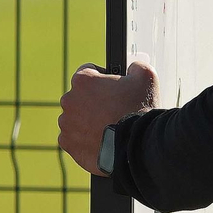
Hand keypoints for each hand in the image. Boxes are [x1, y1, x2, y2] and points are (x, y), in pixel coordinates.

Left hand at [57, 60, 158, 175]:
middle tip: (114, 109)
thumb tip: (132, 68)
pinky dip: (85, 139)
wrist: (136, 146)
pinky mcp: (67, 143)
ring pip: (76, 118)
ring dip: (89, 120)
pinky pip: (74, 138)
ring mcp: (66, 123)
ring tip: (109, 127)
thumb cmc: (139, 110)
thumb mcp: (146, 77)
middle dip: (95, 101)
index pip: (88, 71)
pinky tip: (102, 140)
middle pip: (81, 96)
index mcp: (83, 80)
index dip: (103, 77)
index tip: (112, 87)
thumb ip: (136, 66)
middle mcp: (69, 100)